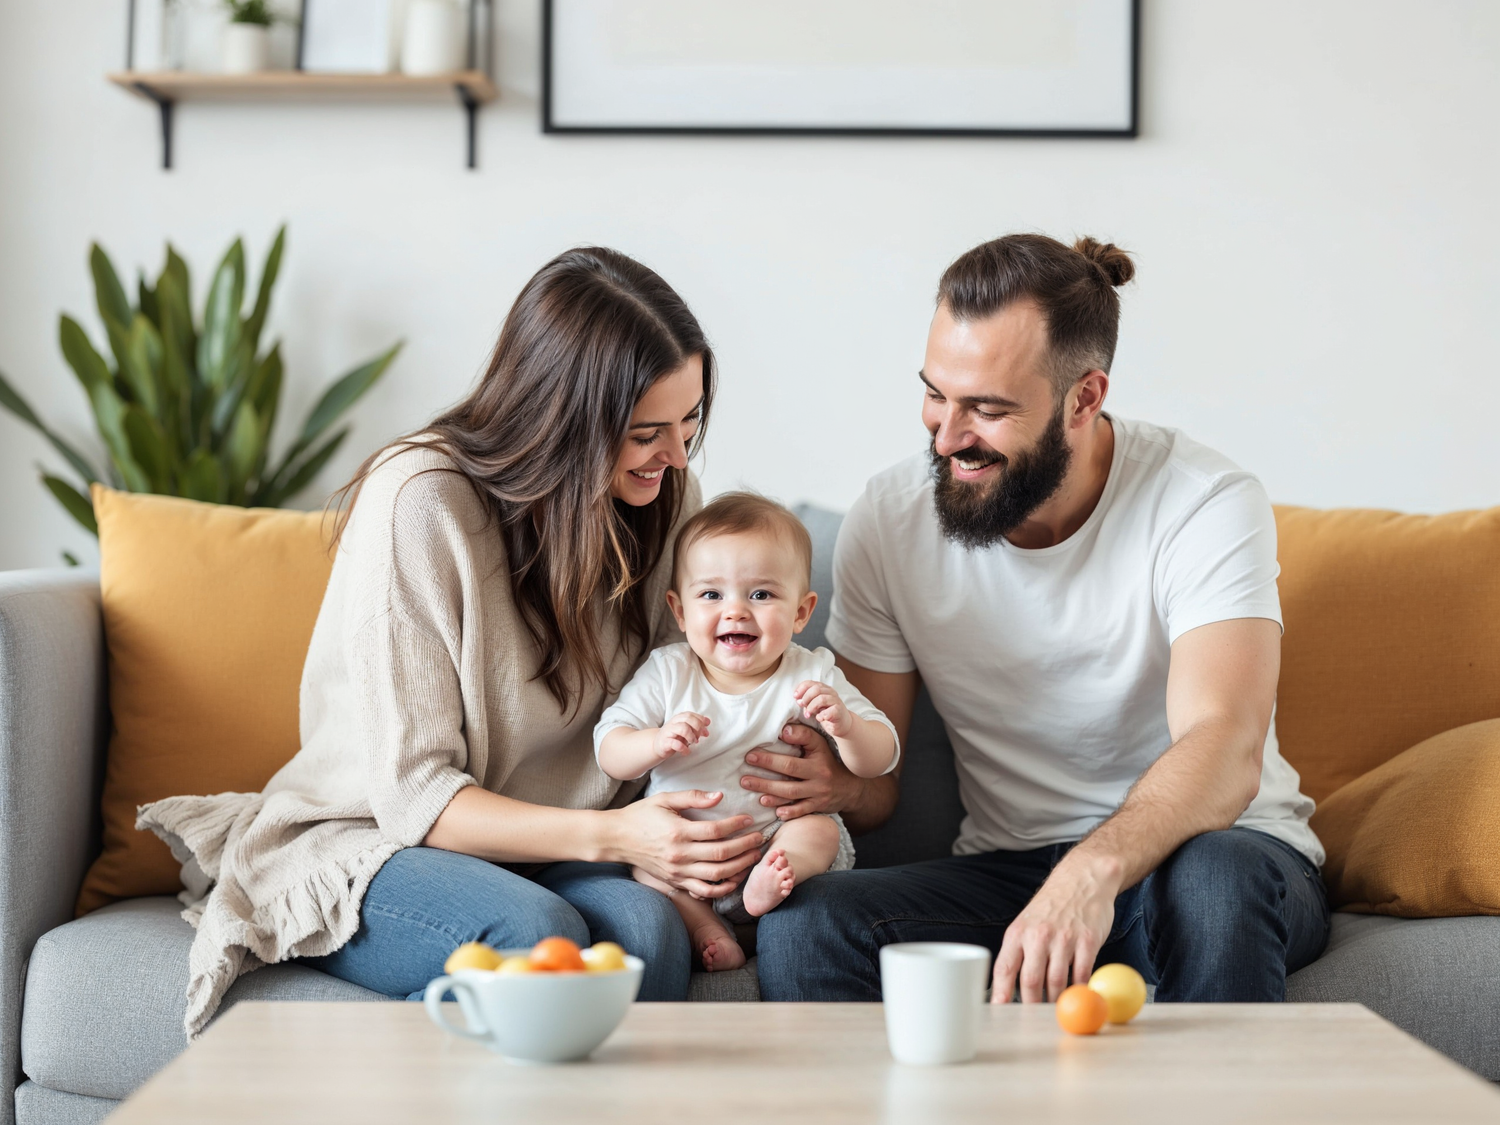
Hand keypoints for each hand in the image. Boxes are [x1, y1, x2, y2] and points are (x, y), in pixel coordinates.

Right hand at [609, 789, 762, 898]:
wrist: (616, 838)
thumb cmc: (641, 815)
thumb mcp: (664, 799)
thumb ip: (693, 797)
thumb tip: (719, 796)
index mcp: (678, 831)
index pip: (715, 830)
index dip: (736, 825)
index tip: (748, 820)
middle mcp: (679, 855)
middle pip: (721, 854)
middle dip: (745, 846)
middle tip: (760, 839)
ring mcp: (678, 871)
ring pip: (717, 875)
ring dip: (740, 867)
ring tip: (754, 856)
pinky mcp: (675, 882)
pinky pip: (704, 891)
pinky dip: (722, 888)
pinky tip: (734, 879)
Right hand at [654, 711, 708, 759]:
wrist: (657, 745)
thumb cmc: (673, 736)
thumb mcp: (685, 729)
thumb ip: (696, 725)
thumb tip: (707, 722)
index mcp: (679, 718)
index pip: (691, 714)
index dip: (700, 721)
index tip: (705, 729)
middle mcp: (673, 723)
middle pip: (688, 718)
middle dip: (697, 727)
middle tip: (699, 736)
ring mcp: (669, 732)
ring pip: (683, 728)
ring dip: (691, 736)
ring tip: (693, 742)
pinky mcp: (665, 743)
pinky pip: (676, 744)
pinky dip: (684, 748)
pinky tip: (687, 751)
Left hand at [741, 723, 859, 819]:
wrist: (850, 787)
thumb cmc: (828, 761)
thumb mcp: (820, 745)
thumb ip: (803, 735)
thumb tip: (782, 730)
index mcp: (818, 756)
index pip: (797, 748)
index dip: (775, 751)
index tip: (752, 753)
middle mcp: (819, 774)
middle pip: (789, 770)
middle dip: (766, 768)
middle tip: (745, 768)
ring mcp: (819, 792)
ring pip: (791, 792)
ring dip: (769, 790)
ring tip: (750, 786)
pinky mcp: (818, 806)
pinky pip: (802, 811)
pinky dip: (788, 812)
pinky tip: (774, 811)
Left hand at [793, 680, 851, 738]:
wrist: (841, 724)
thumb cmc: (826, 713)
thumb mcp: (814, 706)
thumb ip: (806, 702)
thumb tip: (798, 700)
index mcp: (823, 688)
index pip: (811, 683)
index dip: (801, 688)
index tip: (795, 696)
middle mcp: (830, 692)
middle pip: (816, 689)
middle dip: (806, 698)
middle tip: (801, 706)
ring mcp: (836, 701)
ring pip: (821, 699)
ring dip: (811, 707)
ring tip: (807, 714)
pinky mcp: (839, 711)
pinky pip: (829, 711)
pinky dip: (821, 715)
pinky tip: (819, 718)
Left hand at [990, 853, 1118, 1003]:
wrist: (1082, 880)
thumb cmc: (1052, 906)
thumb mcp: (1027, 924)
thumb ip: (1020, 952)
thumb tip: (1010, 987)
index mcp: (1018, 933)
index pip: (1005, 968)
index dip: (1000, 993)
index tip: (999, 1011)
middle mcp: (1038, 935)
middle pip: (1030, 981)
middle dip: (1031, 1005)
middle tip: (1033, 1019)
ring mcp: (1064, 939)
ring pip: (1056, 982)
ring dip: (1056, 1001)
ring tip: (1057, 1009)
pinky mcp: (1087, 941)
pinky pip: (1082, 974)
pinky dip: (1079, 989)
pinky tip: (1078, 993)